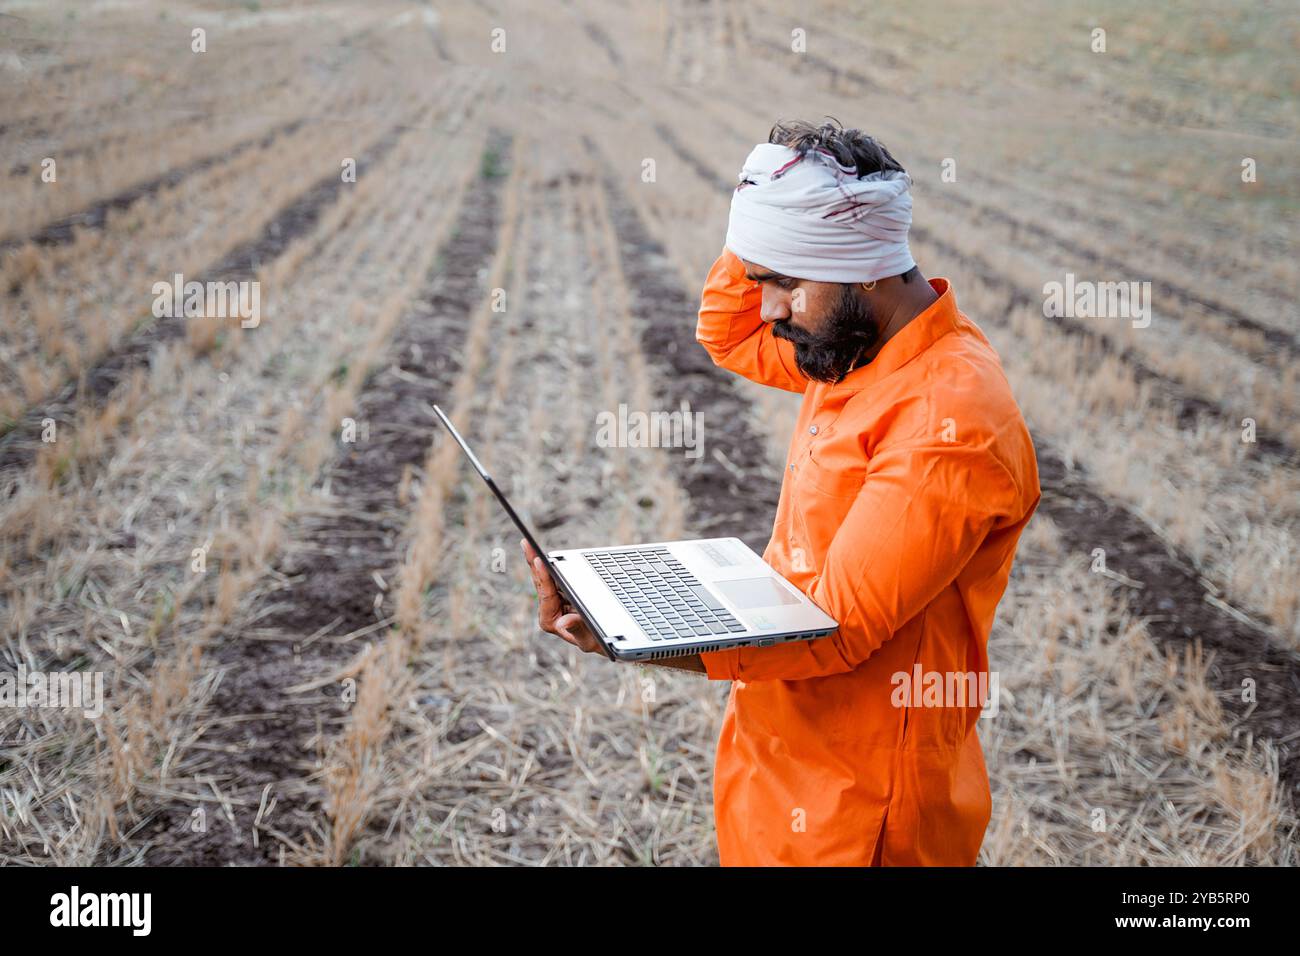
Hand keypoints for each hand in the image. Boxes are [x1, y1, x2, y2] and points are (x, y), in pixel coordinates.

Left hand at [521, 538, 609, 657]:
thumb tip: (563, 623)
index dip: (543, 577)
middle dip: (532, 562)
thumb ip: (576, 629)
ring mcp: (553, 602)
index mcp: (550, 621)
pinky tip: (538, 552)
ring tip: (528, 544)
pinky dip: (545, 564)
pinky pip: (551, 578)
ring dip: (535, 560)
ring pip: (542, 578)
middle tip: (525, 543)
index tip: (539, 561)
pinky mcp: (559, 595)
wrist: (601, 641)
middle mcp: (548, 610)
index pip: (546, 595)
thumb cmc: (595, 640)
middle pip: (539, 582)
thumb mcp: (588, 638)